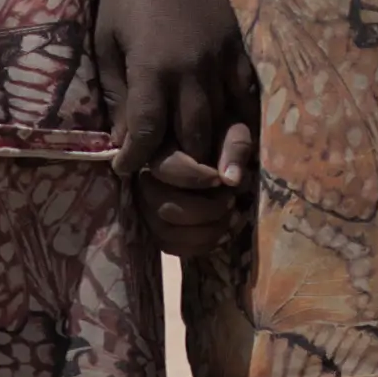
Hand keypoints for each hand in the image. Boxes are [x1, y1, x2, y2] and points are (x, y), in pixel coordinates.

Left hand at [92, 0, 251, 194]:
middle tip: (170, 185)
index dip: (136, 158)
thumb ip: (118, 92)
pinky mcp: (238, 52)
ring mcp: (220, 62)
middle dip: (180, 167)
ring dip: (215, 155)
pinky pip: (247, 99)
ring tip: (213, 183)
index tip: (125, 170)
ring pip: (224, 124)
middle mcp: (191, 71)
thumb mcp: (106, 41)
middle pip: (191, 137)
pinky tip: (238, 146)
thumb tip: (123, 141)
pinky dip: (243, 126)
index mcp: (153, 67)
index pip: (147, 131)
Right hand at [137, 118, 253, 259]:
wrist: (207, 153)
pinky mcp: (153, 228)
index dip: (195, 178)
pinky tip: (223, 233)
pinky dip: (201, 246)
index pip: (166, 168)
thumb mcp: (230, 130)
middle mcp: (143, 182)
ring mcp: (144, 208)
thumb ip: (234, 146)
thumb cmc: (216, 138)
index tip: (221, 181)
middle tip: (231, 201)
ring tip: (232, 218)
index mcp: (157, 150)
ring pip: (167, 232)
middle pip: (166, 208)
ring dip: (207, 232)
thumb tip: (231, 180)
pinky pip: (171, 247)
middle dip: (206, 211)